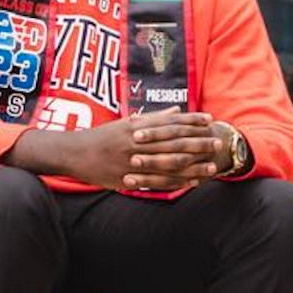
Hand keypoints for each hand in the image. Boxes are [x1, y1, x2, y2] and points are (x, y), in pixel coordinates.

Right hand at [5, 108, 219, 191]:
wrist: (74, 153)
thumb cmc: (102, 137)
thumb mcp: (126, 123)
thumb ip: (153, 118)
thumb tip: (177, 110)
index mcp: (137, 127)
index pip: (170, 122)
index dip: (191, 120)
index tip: (210, 119)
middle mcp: (137, 143)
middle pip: (173, 142)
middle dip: (197, 142)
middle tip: (218, 142)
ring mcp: (133, 162)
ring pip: (168, 163)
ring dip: (192, 165)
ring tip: (212, 166)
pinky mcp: (128, 178)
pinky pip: (157, 182)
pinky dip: (176, 182)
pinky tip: (192, 182)